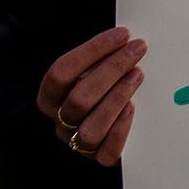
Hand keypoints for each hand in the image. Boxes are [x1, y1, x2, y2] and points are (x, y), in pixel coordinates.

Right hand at [37, 26, 144, 167]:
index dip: (92, 51)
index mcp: (50, 96)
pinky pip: (107, 153)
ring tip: (138, 74)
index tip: (122, 34)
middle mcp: (60, 120)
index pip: (61, 73)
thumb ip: (103, 52)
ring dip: (117, 98)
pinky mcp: (99, 156)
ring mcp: (78, 140)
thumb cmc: (101, 82)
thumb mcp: (94, 65)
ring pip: (90, 127)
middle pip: (78, 99)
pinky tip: (134, 108)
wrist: (108, 113)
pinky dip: (120, 131)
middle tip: (138, 49)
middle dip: (112, 69)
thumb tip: (125, 33)